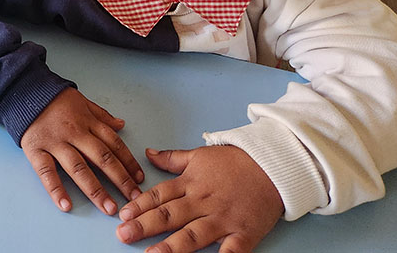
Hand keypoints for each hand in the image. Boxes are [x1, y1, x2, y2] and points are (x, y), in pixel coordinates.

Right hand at [20, 88, 143, 215]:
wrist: (23, 90)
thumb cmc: (54, 99)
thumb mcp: (81, 101)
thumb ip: (101, 115)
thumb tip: (122, 125)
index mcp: (87, 121)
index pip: (113, 144)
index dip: (128, 162)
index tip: (139, 179)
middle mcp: (74, 132)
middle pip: (101, 158)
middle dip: (120, 180)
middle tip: (133, 200)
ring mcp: (55, 142)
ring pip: (78, 168)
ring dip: (95, 190)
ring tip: (108, 208)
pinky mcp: (36, 150)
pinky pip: (46, 172)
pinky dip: (56, 189)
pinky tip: (66, 205)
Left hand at [116, 145, 282, 252]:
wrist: (274, 166)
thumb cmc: (235, 161)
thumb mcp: (200, 155)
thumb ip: (172, 158)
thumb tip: (148, 153)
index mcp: (191, 183)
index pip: (160, 195)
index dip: (140, 205)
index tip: (122, 215)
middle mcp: (203, 201)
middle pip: (170, 215)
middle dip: (145, 226)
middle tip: (124, 234)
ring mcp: (223, 219)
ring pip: (193, 235)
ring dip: (171, 247)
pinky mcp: (244, 234)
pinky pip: (230, 252)